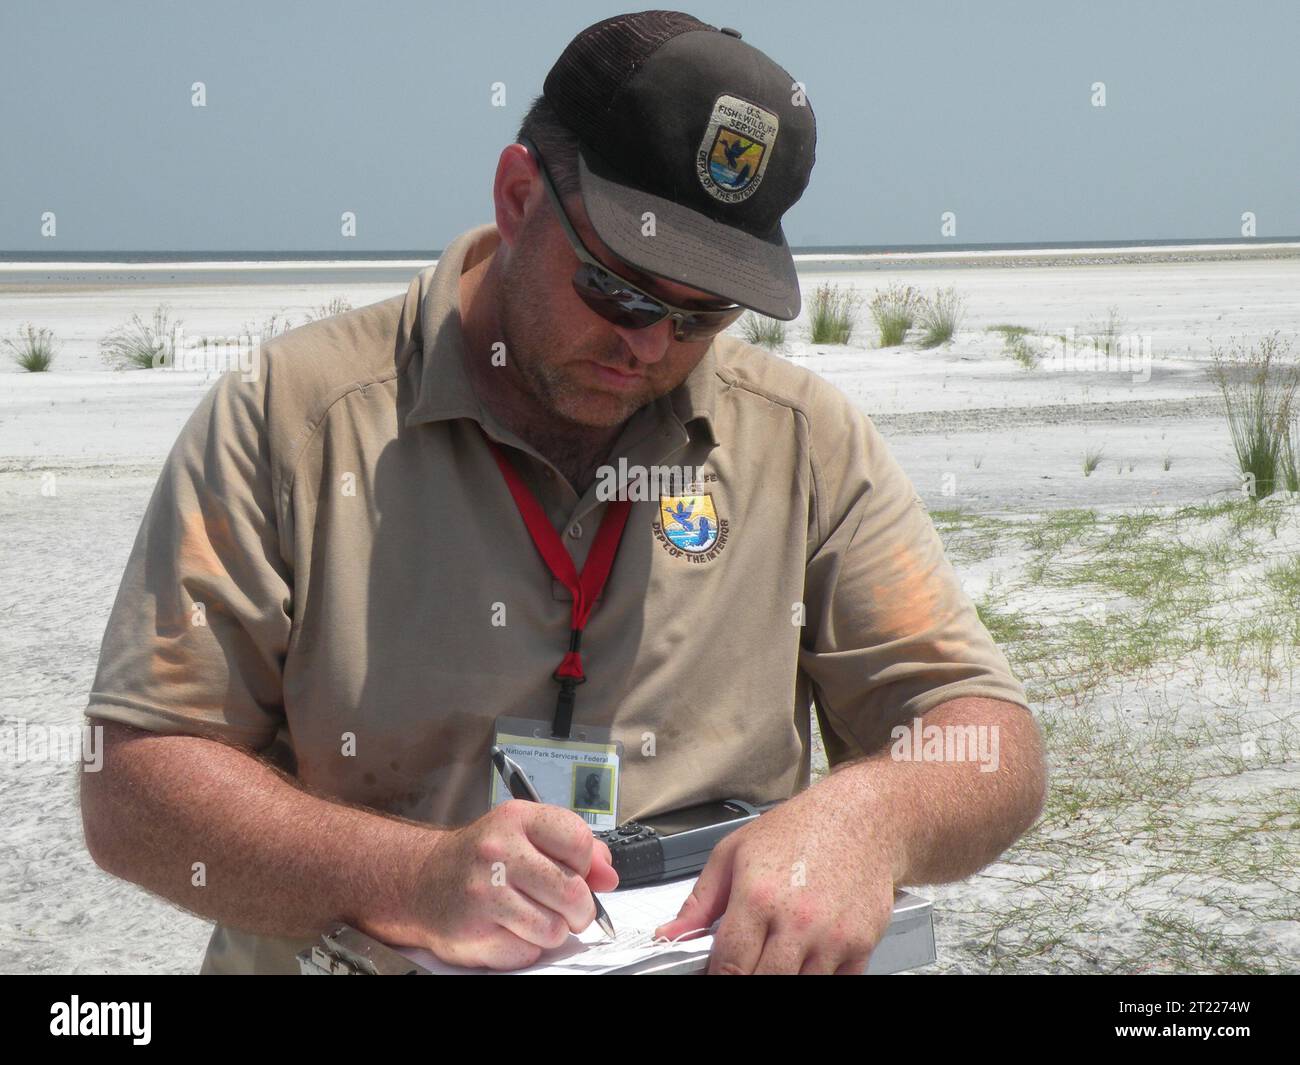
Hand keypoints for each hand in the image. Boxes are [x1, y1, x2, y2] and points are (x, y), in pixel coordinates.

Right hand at [402, 800, 617, 969]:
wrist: (422, 881)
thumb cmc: (483, 858)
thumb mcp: (525, 834)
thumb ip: (573, 849)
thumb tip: (609, 877)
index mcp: (517, 819)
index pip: (579, 840)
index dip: (586, 863)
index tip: (575, 870)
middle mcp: (498, 852)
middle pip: (573, 892)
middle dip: (581, 909)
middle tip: (570, 909)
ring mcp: (485, 894)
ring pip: (554, 929)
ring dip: (553, 930)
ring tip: (534, 917)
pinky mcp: (475, 933)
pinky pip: (527, 952)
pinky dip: (526, 947)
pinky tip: (510, 929)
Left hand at [653, 788, 895, 973]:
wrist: (859, 816)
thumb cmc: (798, 829)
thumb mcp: (734, 852)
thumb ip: (700, 901)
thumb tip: (670, 934)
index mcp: (758, 897)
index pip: (729, 966)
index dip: (717, 978)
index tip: (714, 974)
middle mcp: (798, 921)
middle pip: (763, 983)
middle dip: (747, 979)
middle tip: (744, 964)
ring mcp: (833, 937)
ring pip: (799, 988)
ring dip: (783, 977)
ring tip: (775, 954)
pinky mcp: (862, 944)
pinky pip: (835, 984)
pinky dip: (817, 978)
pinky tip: (805, 958)